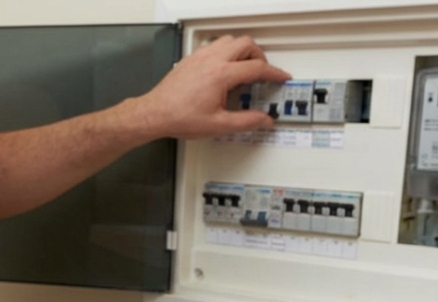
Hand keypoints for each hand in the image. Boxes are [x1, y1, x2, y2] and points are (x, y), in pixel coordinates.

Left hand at [131, 35, 290, 139]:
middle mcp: (212, 60)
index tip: (281, 77)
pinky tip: (225, 67)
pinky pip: (215, 45)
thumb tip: (264, 120)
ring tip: (245, 67)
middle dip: (260, 56)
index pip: (257, 68)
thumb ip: (246, 122)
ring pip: (230, 40)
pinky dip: (226, 51)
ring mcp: (200, 56)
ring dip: (242, 50)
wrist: (155, 113)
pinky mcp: (191, 58)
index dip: (274, 73)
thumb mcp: (218, 125)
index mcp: (222, 74)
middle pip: (246, 44)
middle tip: (263, 72)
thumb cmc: (180, 117)